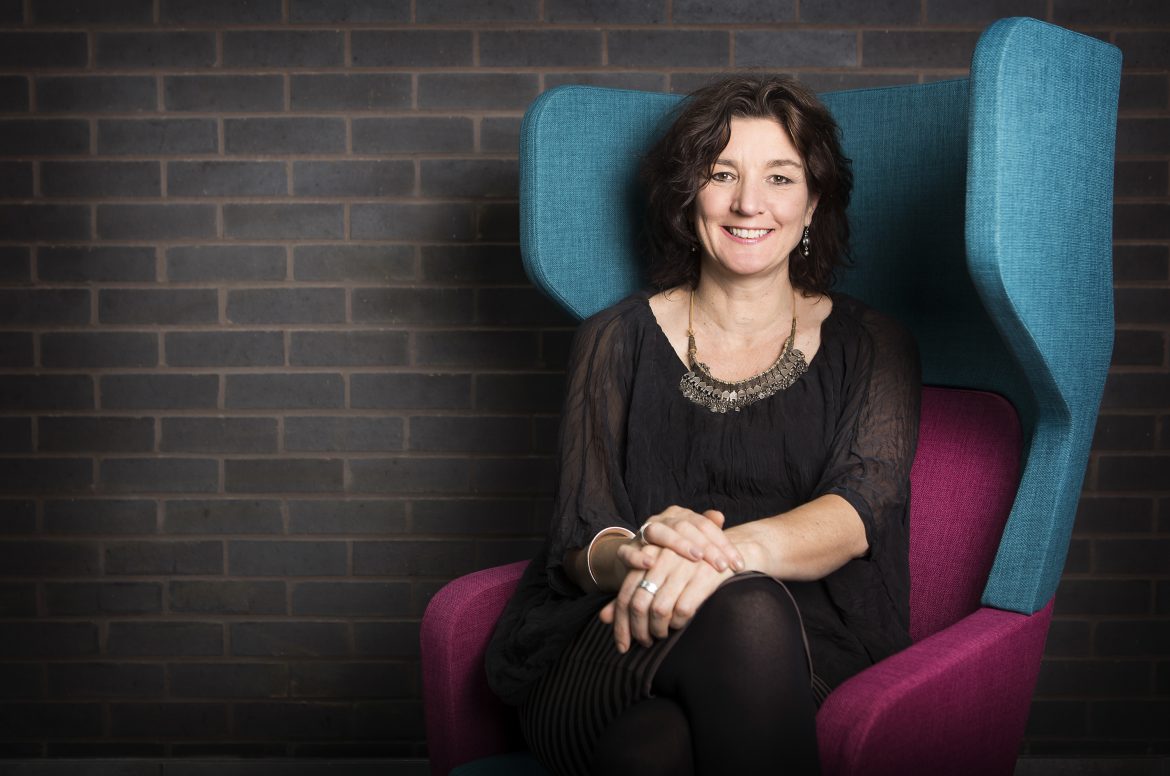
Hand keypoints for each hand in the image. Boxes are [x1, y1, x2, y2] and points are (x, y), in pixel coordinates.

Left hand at [599, 546, 733, 651]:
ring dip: (658, 630)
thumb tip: (603, 618)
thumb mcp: (657, 574)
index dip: (621, 624)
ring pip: (659, 610)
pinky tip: (681, 624)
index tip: (622, 646)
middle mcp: (661, 561)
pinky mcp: (703, 576)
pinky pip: (683, 609)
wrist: (727, 549)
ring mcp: (682, 567)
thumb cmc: (686, 566)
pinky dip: (679, 622)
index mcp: (647, 558)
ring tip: (662, 635)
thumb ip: (632, 595)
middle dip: (638, 631)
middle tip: (644, 642)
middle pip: (637, 605)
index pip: (625, 596)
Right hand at [616, 506, 744, 573]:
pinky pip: (628, 551)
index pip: (704, 525)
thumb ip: (708, 529)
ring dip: (678, 544)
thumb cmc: (674, 553)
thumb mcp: (693, 542)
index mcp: (680, 516)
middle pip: (685, 527)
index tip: (737, 564)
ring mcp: (642, 533)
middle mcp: (662, 520)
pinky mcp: (626, 550)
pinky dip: (638, 556)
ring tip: (695, 557)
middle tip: (722, 566)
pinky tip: (649, 564)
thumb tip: (720, 515)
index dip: (723, 544)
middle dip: (706, 547)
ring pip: (659, 532)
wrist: (638, 561)